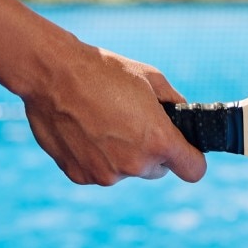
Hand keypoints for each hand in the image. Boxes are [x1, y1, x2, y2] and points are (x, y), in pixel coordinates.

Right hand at [22, 43, 206, 185]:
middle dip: (151, 151)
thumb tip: (182, 114)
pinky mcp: (80, 176)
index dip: (191, 159)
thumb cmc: (104, 71)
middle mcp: (134, 164)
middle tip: (132, 122)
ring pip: (126, 170)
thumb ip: (173, 102)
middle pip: (157, 169)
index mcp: (158, 140)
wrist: (53, 74)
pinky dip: (96, 156)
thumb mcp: (150, 77)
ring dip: (121, 153)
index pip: (193, 170)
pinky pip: (99, 170)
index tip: (185, 150)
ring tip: (102, 120)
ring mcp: (105, 174)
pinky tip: (84, 129)